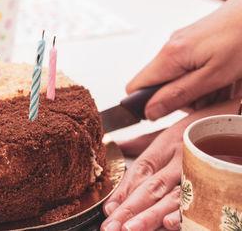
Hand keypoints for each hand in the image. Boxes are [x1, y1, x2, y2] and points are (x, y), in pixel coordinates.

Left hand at [100, 99, 239, 230]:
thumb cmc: (202, 128)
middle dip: (130, 209)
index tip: (108, 209)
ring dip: (150, 216)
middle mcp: (180, 158)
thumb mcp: (171, 130)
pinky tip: (169, 223)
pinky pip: (200, 201)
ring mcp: (199, 171)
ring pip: (172, 197)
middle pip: (151, 186)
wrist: (234, 118)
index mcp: (167, 145)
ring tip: (131, 229)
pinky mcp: (216, 181)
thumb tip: (119, 144)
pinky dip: (184, 214)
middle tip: (112, 226)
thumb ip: (144, 141)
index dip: (123, 190)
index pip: (140, 169)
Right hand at [127, 0, 241, 120]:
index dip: (143, 105)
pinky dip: (203, 77)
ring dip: (196, 89)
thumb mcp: (214, 76)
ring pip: (176, 78)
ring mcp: (180, 43)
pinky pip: (188, 68)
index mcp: (170, 56)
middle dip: (181, 99)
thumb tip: (151, 110)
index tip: (164, 113)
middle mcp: (170, 47)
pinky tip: (223, 77)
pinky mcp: (192, 42)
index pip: (135, 87)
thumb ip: (179, 95)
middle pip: (158, 86)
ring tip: (222, 86)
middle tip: (208, 98)